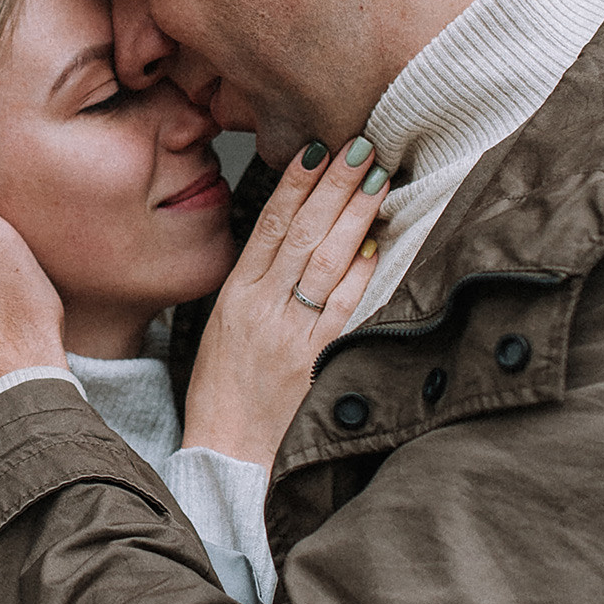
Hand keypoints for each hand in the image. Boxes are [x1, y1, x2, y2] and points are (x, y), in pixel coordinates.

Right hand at [182, 139, 388, 466]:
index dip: (294, 184)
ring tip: (377, 177)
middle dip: (333, 185)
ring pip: (325, 260)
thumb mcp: (225, 329)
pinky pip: (343, 306)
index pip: (268, 226)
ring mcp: (290, 334)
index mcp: (235, 297)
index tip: (316, 149)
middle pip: (301, 233)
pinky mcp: (317, 360)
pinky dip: (361, 271)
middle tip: (360, 146)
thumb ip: (256, 284)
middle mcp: (261, 309)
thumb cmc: (226, 395)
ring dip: (354, 215)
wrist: (227, 456)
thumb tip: (294, 238)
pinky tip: (378, 243)